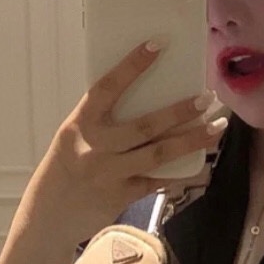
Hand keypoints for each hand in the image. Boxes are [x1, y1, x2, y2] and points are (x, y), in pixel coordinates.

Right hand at [36, 40, 228, 242]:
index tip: (158, 45)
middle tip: (206, 97)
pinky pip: (156, 181)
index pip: (108, 88)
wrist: (48, 217)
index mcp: (80, 124)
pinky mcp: (120, 196)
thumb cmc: (64, 170)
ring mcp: (109, 173)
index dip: (132, 66)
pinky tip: (198, 164)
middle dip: (179, 111)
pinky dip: (177, 173)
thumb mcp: (73, 138)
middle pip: (145, 125)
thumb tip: (143, 100)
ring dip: (190, 141)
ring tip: (215, 128)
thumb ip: (101, 122)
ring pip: (157, 154)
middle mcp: (95, 147)